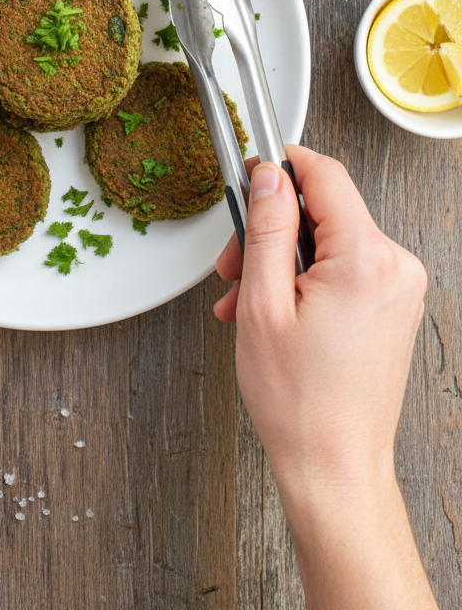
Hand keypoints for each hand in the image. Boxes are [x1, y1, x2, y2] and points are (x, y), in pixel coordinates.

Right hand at [214, 146, 435, 609]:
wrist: (335, 466)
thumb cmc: (300, 402)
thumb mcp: (261, 304)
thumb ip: (265, 229)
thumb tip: (268, 177)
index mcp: (365, 259)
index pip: (326, 175)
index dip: (281, 166)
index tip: (251, 170)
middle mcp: (394, 267)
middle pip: (326, 210)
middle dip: (272, 229)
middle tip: (234, 265)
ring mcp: (400, 288)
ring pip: (330, 240)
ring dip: (283, 260)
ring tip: (248, 301)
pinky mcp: (394, 306)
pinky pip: (345, 268)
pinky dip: (306, 280)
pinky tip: (275, 311)